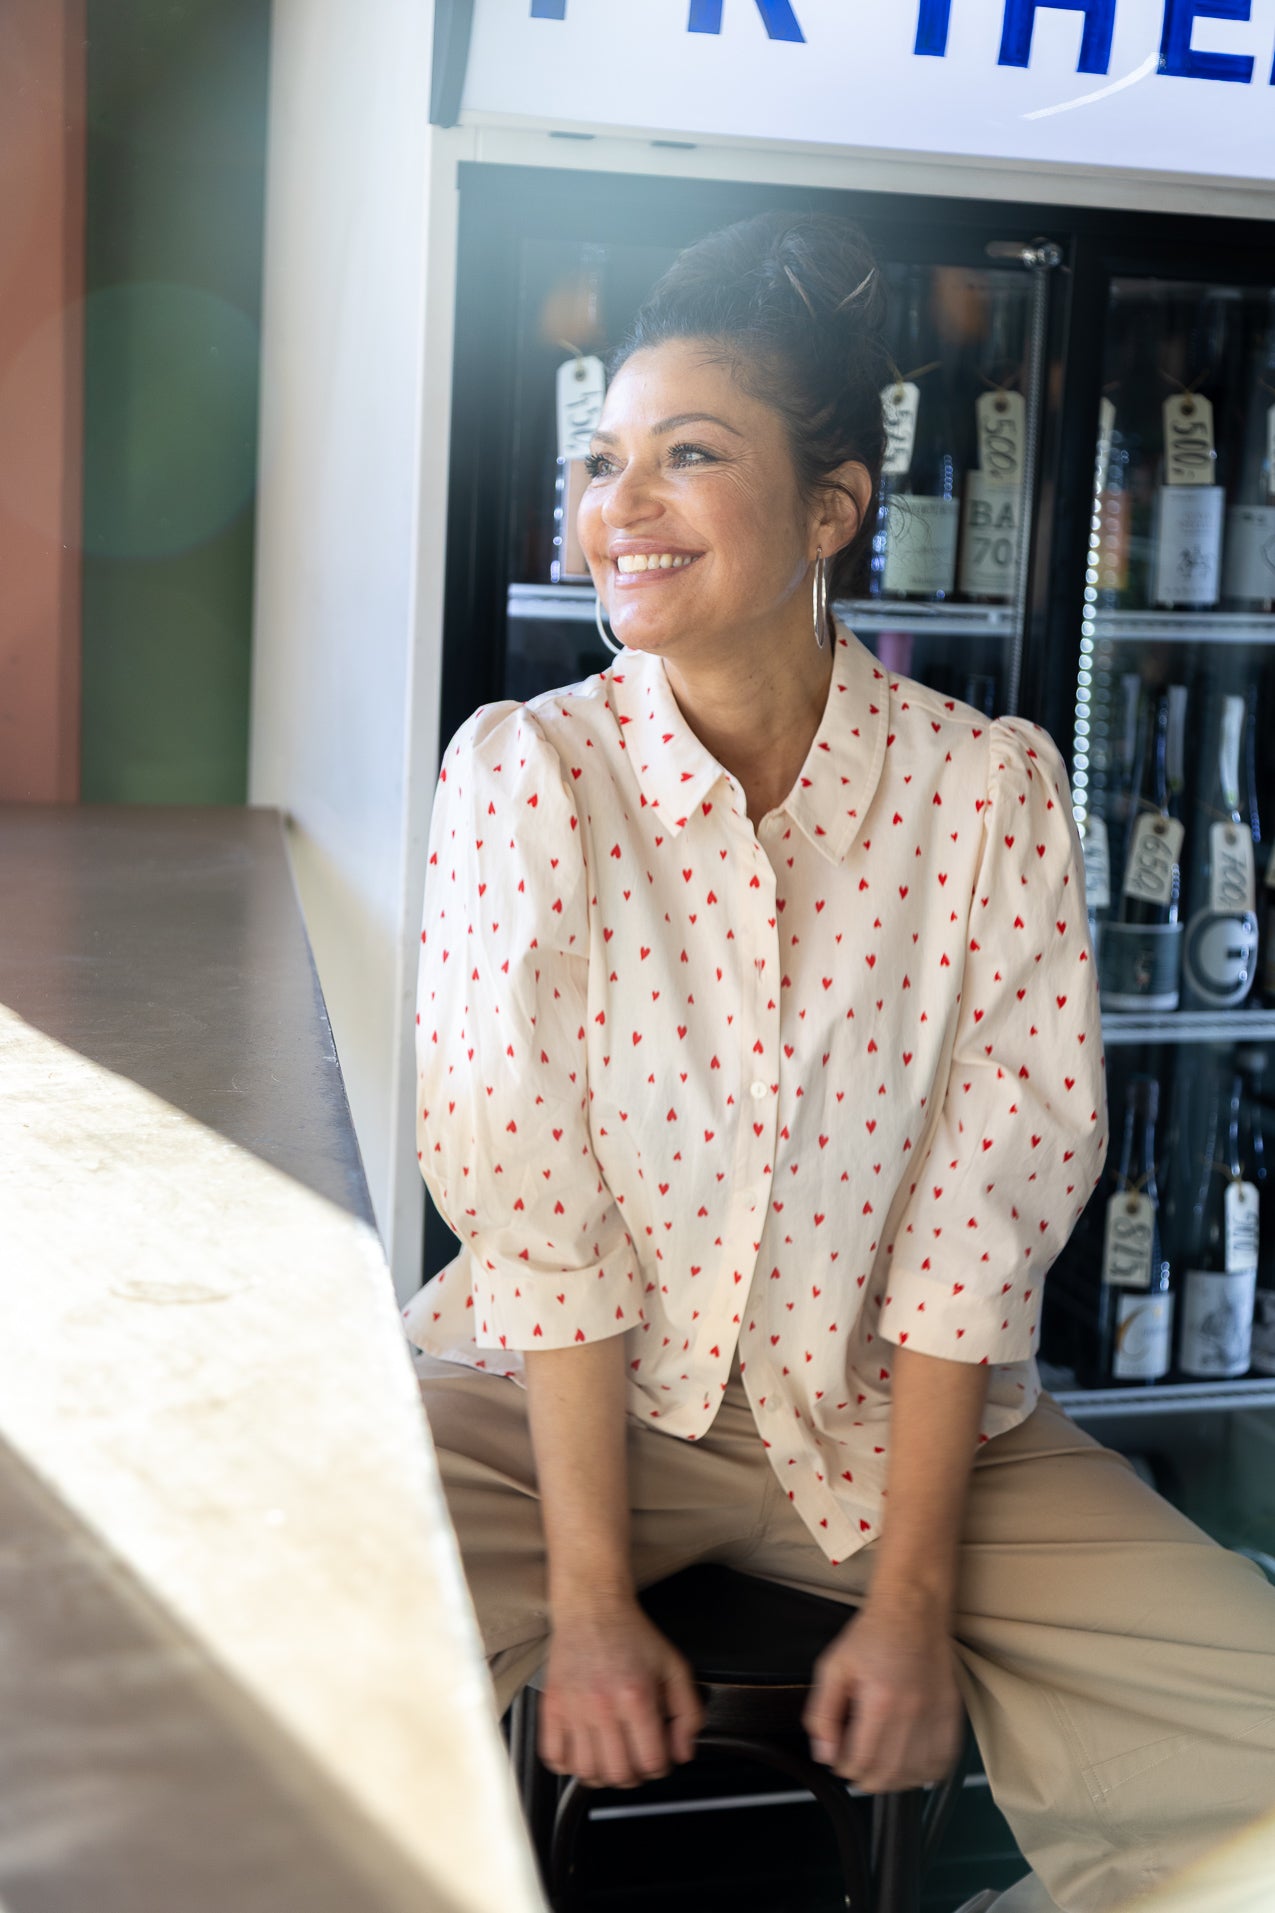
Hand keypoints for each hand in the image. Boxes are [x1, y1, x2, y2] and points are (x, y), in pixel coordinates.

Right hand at [538, 1597, 704, 1789]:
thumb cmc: (631, 1635)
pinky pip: (553, 1757)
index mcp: (636, 1696)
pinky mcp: (551, 1706)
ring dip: (602, 1775)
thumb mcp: (674, 1666)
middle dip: (634, 1776)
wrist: (592, 1607)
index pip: (651, 1762)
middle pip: (618, 1774)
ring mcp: (573, 1708)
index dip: (660, 1768)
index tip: (658, 1757)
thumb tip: (683, 1752)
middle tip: (635, 1761)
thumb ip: (689, 1712)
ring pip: (586, 1772)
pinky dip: (568, 1765)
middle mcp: (603, 1706)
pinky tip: (582, 1751)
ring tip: (609, 1759)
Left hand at [801, 1594, 963, 1791]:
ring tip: (879, 1769)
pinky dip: (924, 1773)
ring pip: (916, 1774)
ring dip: (894, 1781)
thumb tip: (825, 1755)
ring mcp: (936, 1716)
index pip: (860, 1761)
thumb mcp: (833, 1667)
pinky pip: (942, 1762)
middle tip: (855, 1768)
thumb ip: (823, 1714)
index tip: (838, 1758)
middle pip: (889, 1774)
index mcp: (880, 1702)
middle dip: (866, 1779)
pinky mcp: (951, 1714)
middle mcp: (912, 1714)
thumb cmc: (871, 1636)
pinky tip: (909, 1765)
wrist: (913, 1609)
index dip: (843, 1767)